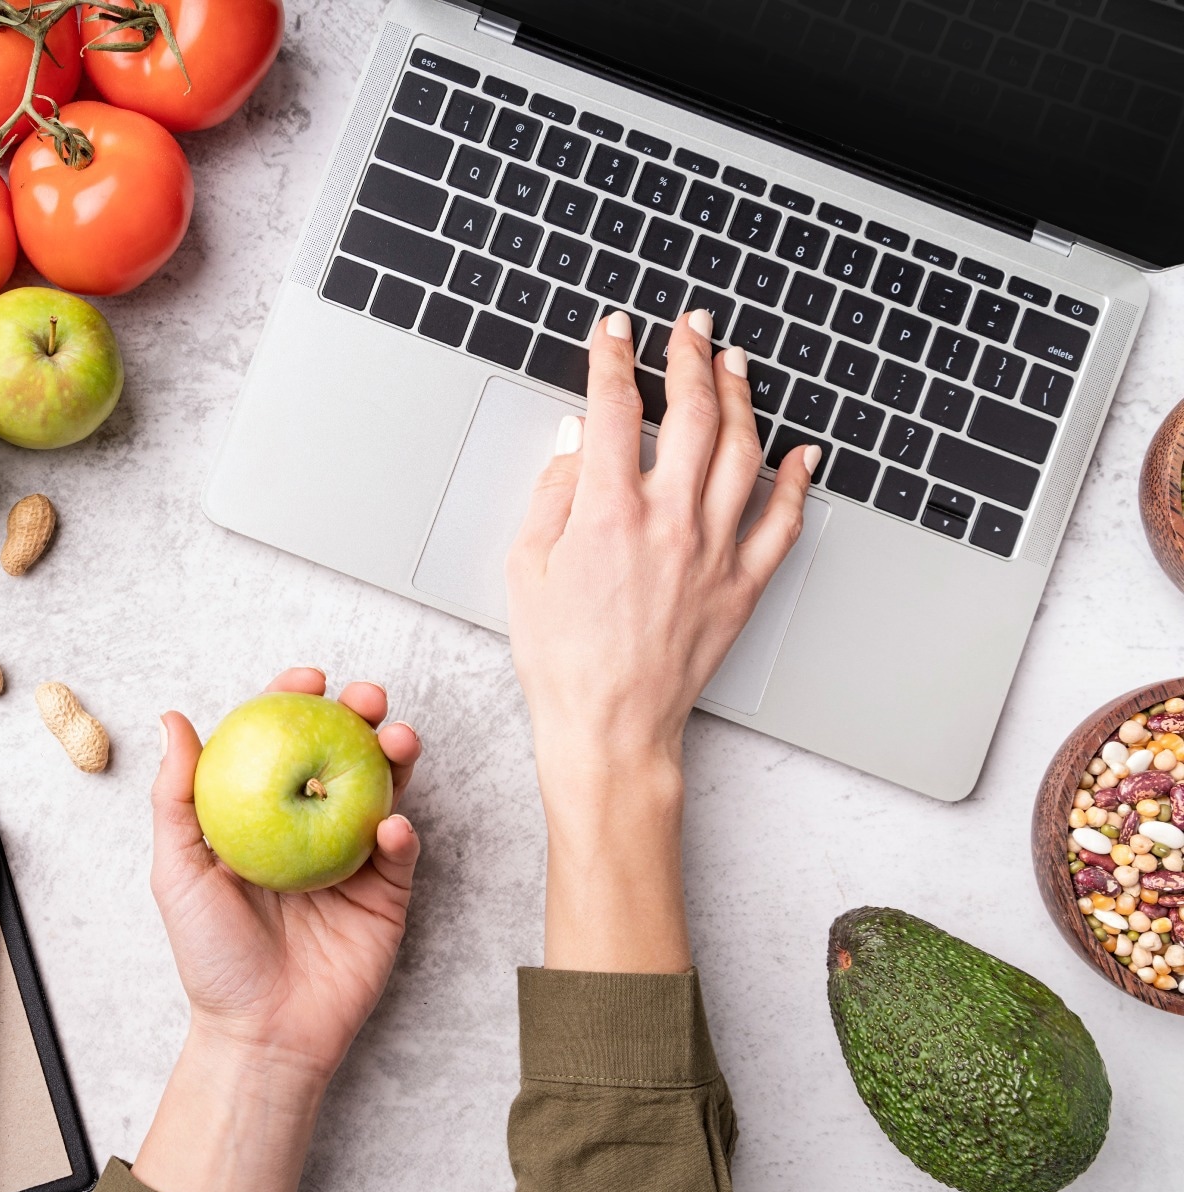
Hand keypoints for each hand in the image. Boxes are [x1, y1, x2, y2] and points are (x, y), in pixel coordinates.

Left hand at [150, 667, 422, 1077]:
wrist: (260, 1034)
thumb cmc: (212, 956)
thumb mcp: (178, 871)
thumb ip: (177, 796)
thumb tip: (173, 718)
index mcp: (262, 813)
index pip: (282, 741)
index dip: (296, 701)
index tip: (307, 679)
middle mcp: (310, 826)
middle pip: (342, 753)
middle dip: (361, 716)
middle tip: (366, 699)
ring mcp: (352, 858)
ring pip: (382, 791)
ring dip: (395, 758)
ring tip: (396, 741)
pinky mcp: (387, 897)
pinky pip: (401, 855)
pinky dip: (402, 833)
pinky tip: (391, 826)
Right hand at [505, 309, 815, 969]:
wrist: (611, 728)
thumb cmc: (561, 659)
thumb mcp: (527, 568)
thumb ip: (552, 495)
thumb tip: (575, 442)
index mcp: (608, 512)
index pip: (614, 410)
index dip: (613, 360)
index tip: (614, 332)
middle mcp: (670, 521)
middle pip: (690, 415)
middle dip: (690, 358)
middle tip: (690, 328)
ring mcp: (714, 551)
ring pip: (743, 453)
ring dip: (740, 400)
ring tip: (735, 366)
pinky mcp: (742, 585)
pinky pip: (782, 522)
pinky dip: (797, 482)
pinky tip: (800, 453)